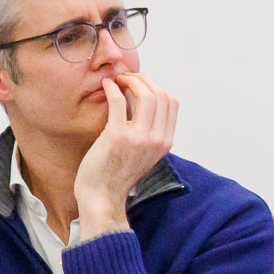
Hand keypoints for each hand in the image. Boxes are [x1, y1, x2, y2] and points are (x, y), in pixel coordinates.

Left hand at [73, 72, 178, 234]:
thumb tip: (140, 96)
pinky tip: (106, 86)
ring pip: (146, 94)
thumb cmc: (116, 172)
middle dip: (143, 79)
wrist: (102, 195)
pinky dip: (112, 88)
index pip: (171, 102)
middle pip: (161, 94)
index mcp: (165, 142)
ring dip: (130, 80)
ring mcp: (139, 138)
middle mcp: (157, 140)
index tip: (140, 84)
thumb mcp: (143, 151)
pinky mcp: (117, 136)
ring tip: (117, 80)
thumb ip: (147, 129)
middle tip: (127, 78)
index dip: (155, 86)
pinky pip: (119, 100)